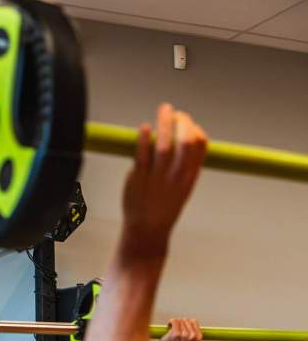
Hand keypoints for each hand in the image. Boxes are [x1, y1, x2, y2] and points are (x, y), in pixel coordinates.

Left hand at [121, 103, 206, 255]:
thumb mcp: (183, 187)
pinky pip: (142, 153)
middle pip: (186, 140)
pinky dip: (144, 137)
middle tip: (175, 112)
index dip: (195, 128)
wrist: (147, 232)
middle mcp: (176, 176)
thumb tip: (186, 137)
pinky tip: (144, 128)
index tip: (187, 123)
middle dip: (183, 121)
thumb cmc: (164, 206)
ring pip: (164, 143)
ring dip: (164, 121)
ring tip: (164, 108)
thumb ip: (186, 165)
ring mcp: (157, 178)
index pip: (200, 145)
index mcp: (189, 176)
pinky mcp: (139, 179)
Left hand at [156, 317, 202, 340]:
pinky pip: (174, 321)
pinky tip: (168, 326)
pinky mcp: (176, 334)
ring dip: (175, 324)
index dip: (187, 323)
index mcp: (198, 337)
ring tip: (172, 331)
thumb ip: (192, 331)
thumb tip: (191, 320)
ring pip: (180, 320)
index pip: (194, 321)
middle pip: (186, 320)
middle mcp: (193, 336)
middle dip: (180, 323)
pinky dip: (170, 322)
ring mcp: (184, 335)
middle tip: (176, 331)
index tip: (182, 328)